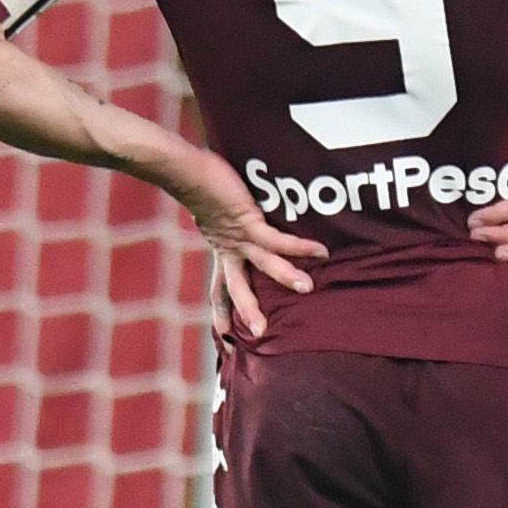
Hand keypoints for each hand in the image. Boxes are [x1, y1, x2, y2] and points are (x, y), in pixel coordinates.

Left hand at [171, 147, 323, 337]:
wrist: (186, 171)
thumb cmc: (200, 182)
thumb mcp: (214, 209)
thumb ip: (226, 218)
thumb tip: (227, 215)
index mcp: (220, 250)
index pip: (220, 289)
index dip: (222, 313)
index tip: (224, 336)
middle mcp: (228, 249)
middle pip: (236, 289)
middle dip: (247, 312)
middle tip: (259, 335)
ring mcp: (238, 237)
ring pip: (264, 266)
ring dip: (286, 278)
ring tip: (308, 288)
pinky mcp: (248, 222)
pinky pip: (277, 239)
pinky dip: (299, 245)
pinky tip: (320, 250)